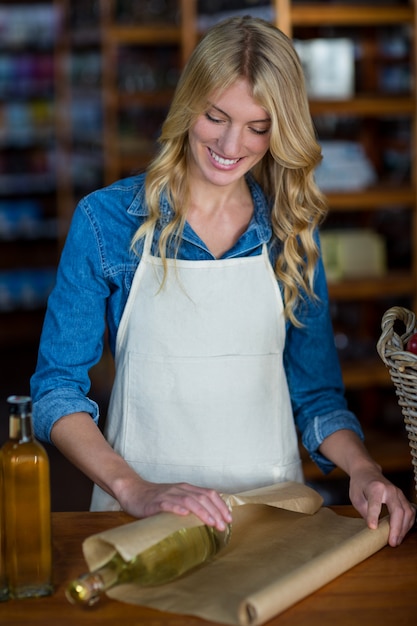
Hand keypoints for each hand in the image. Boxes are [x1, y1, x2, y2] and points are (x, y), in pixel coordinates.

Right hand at [115, 477, 232, 530]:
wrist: (133, 491)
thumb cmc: (156, 499)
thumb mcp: (176, 499)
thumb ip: (190, 505)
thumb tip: (209, 520)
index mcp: (187, 488)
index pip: (209, 493)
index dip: (221, 505)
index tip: (229, 518)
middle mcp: (180, 489)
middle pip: (202, 497)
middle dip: (215, 511)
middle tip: (223, 526)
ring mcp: (168, 495)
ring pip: (189, 500)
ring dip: (202, 512)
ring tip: (211, 523)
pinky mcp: (156, 502)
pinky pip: (168, 504)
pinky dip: (178, 508)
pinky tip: (185, 515)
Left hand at [349, 465, 415, 546]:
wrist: (367, 471)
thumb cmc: (360, 485)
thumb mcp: (355, 496)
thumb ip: (364, 510)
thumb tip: (374, 527)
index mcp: (375, 487)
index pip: (375, 503)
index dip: (374, 516)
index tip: (372, 528)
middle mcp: (390, 489)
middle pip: (398, 510)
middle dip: (396, 528)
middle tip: (392, 543)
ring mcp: (399, 493)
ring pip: (408, 512)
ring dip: (404, 529)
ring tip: (396, 541)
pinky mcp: (403, 497)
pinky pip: (410, 512)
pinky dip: (408, 524)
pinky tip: (401, 532)